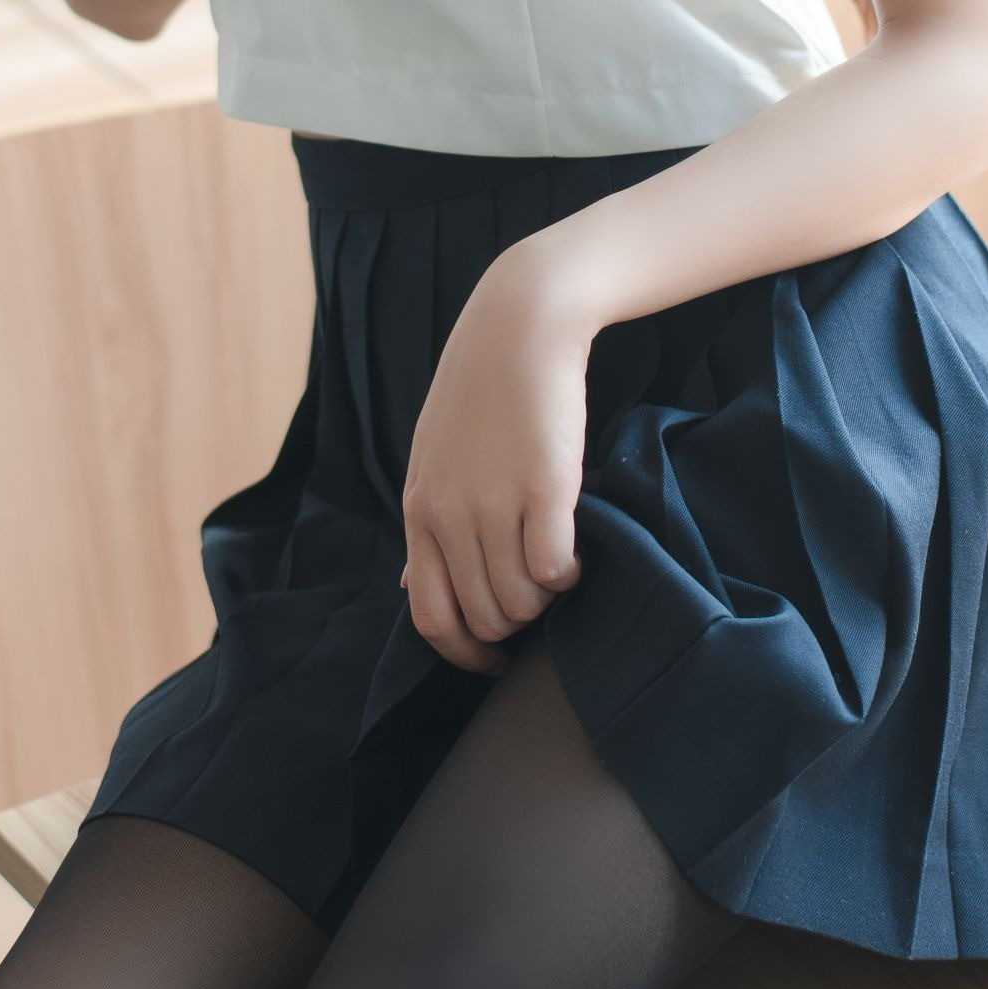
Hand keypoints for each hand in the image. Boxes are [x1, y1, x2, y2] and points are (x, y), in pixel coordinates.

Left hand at [401, 245, 593, 670]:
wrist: (519, 326)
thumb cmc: (481, 394)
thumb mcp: (434, 461)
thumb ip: (428, 526)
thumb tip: (412, 588)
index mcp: (419, 512)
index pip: (429, 618)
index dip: (465, 655)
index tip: (495, 662)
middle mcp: (449, 515)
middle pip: (483, 617)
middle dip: (515, 625)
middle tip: (538, 600)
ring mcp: (494, 503)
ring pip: (521, 602)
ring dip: (545, 600)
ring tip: (556, 567)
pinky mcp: (544, 488)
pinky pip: (555, 570)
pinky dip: (568, 575)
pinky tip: (575, 551)